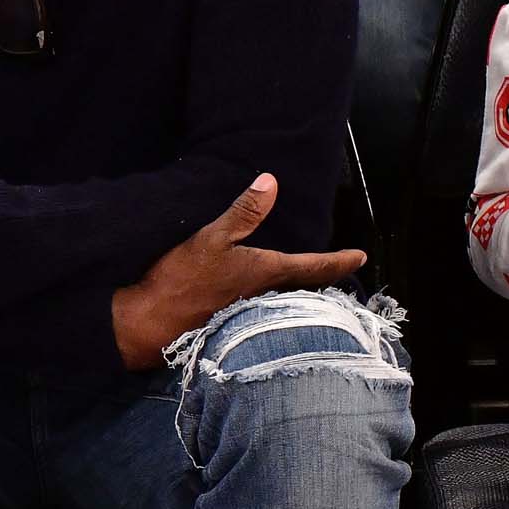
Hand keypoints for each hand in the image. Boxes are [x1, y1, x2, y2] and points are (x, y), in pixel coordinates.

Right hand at [109, 174, 363, 370]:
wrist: (146, 326)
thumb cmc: (180, 281)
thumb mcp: (211, 238)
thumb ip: (243, 212)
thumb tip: (270, 182)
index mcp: (267, 274)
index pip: (317, 267)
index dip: (341, 260)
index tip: (361, 256)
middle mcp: (266, 297)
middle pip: (307, 287)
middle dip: (326, 278)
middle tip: (342, 270)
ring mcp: (250, 314)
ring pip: (288, 300)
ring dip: (304, 291)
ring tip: (314, 283)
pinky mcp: (231, 323)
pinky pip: (267, 310)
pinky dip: (278, 301)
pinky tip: (270, 299)